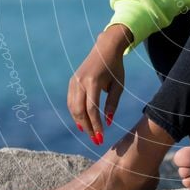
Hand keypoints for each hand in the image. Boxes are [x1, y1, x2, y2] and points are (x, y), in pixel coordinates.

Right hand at [67, 24, 131, 142]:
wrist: (105, 48)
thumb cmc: (115, 68)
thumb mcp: (119, 85)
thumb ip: (112, 103)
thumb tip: (107, 122)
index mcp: (93, 82)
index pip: (92, 109)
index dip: (96, 125)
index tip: (101, 137)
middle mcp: (81, 82)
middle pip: (80, 111)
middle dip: (87, 128)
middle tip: (95, 140)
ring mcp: (74, 81)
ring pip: (73, 108)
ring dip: (80, 122)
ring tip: (90, 133)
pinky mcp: (72, 82)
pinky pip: (71, 101)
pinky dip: (75, 113)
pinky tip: (82, 123)